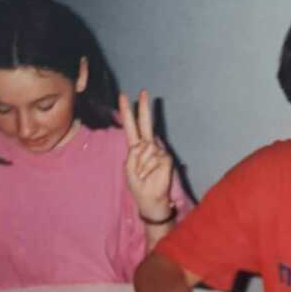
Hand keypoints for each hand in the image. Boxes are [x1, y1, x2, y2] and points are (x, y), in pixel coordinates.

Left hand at [119, 90, 174, 220]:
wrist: (150, 199)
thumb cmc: (139, 185)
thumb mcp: (128, 169)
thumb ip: (133, 154)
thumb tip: (145, 145)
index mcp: (136, 147)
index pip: (131, 126)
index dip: (127, 112)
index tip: (124, 96)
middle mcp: (148, 145)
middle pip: (145, 123)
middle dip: (144, 108)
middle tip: (143, 92)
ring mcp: (158, 151)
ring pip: (145, 149)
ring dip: (140, 165)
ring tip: (144, 175)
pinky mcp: (166, 158)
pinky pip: (153, 157)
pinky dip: (148, 168)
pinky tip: (151, 175)